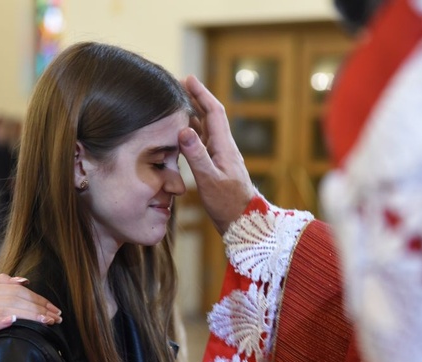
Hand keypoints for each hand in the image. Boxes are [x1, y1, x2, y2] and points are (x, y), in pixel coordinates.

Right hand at [0, 273, 61, 361]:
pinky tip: (13, 321)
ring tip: (45, 322)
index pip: (16, 290)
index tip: (54, 309)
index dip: (38, 298)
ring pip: (4, 309)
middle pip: (13, 299)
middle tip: (56, 318)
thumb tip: (24, 281)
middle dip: (38, 308)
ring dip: (28, 315)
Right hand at [179, 75, 256, 234]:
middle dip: (195, 99)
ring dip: (193, 115)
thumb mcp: (209, 180)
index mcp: (224, 147)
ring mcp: (221, 157)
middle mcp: (224, 148)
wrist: (244, 223)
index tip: (188, 79)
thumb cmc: (228, 204)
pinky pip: (203, 143)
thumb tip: (184, 129)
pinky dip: (192, 133)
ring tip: (177, 105)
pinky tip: (183, 134)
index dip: (201, 93)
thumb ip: (196, 155)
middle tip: (178, 86)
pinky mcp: (217, 167)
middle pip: (209, 116)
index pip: (213, 112)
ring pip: (206, 129)